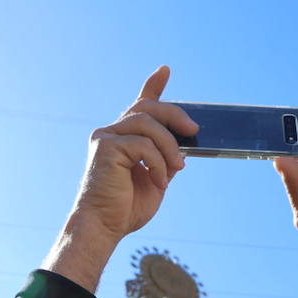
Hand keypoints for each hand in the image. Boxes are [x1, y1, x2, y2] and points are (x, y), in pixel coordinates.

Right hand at [45, 66, 197, 291]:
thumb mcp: (156, 180)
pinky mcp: (105, 146)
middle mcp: (112, 133)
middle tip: (194, 132)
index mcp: (124, 139)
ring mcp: (107, 137)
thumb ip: (166, 161)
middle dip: (175, 116)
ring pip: (149, 125)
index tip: (165, 70)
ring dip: (169, 147)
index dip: (152, 86)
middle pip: (148, 108)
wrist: (104, 227)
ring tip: (177, 168)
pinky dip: (158, 163)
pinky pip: (143, 145)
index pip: (140, 106)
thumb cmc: (125, 209)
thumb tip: (182, 149)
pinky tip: (159, 181)